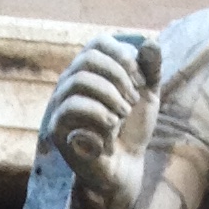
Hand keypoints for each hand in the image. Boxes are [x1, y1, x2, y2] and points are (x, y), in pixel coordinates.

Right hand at [46, 33, 160, 208]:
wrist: (124, 167)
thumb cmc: (132, 129)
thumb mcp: (148, 95)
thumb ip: (151, 68)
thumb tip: (151, 41)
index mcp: (90, 70)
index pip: (99, 43)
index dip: (123, 56)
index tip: (141, 81)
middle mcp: (71, 81)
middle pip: (89, 58)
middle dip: (118, 77)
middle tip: (133, 100)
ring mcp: (60, 103)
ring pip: (80, 81)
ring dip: (110, 97)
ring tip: (122, 116)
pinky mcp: (57, 127)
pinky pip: (72, 107)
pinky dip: (99, 115)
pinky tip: (111, 129)